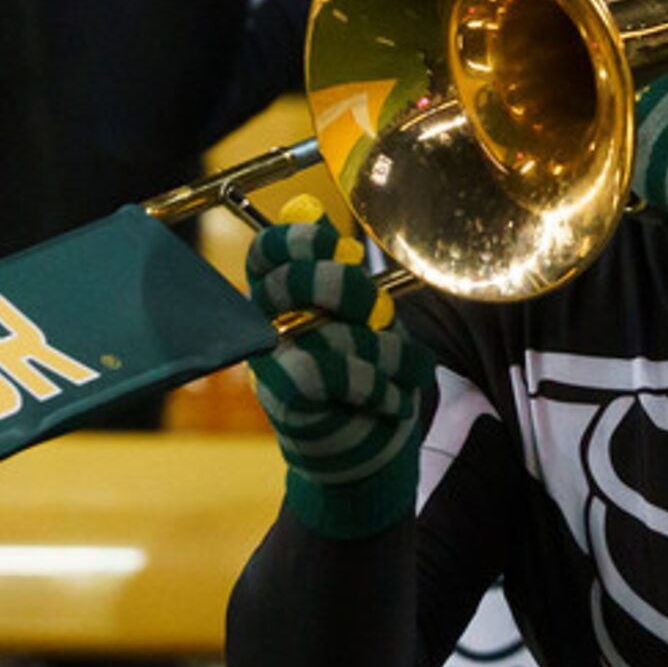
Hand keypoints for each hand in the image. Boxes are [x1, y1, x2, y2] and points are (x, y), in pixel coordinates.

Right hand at [245, 211, 434, 539]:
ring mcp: (269, 363)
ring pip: (331, 330)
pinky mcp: (282, 398)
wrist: (362, 452)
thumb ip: (338, 269)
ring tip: (401, 371)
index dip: (300, 239)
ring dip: (383, 352)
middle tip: (379, 314)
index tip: (344, 248)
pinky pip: (336, 371)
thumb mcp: (359, 318)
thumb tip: (321, 214)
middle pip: (293, 281)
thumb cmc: (363, 375)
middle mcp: (265, 325)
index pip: (267, 252)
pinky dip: (376, 384)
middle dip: (350, 291)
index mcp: (280, 297)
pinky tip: (390, 398)